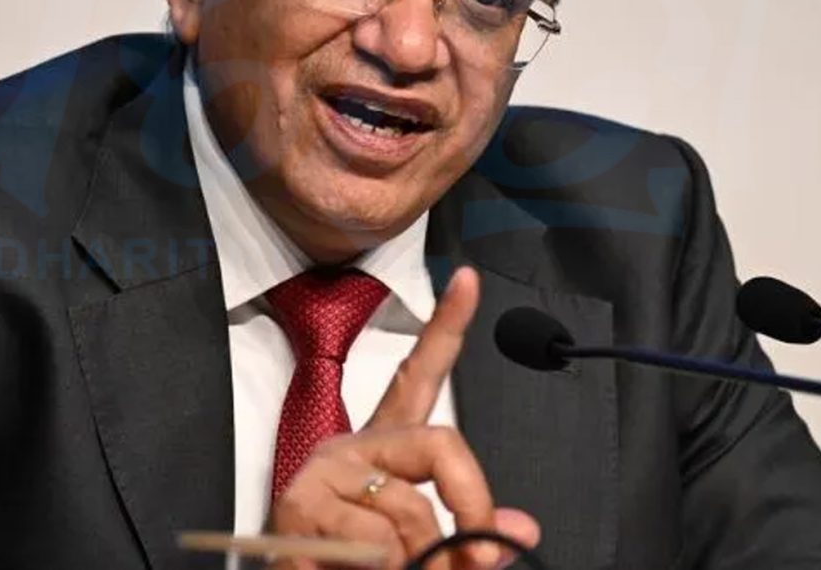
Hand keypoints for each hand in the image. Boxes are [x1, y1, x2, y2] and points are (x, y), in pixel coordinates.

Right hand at [267, 266, 540, 569]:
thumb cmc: (359, 563)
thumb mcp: (421, 545)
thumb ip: (466, 529)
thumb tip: (521, 531)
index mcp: (382, 447)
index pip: (417, 375)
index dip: (445, 326)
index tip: (469, 279)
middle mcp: (351, 446)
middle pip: (438, 441)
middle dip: (468, 508)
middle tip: (473, 562)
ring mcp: (322, 471)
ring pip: (410, 508)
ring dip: (421, 560)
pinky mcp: (299, 507)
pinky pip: (375, 540)